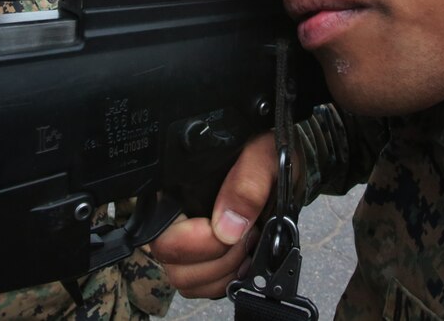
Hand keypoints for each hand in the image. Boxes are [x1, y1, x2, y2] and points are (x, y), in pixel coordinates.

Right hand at [151, 133, 276, 298]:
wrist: (286, 168)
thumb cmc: (271, 155)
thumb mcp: (266, 155)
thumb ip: (248, 182)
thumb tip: (228, 228)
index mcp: (177, 184)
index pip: (157, 224)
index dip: (192, 239)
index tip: (233, 231)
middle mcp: (174, 215)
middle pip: (168, 257)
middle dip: (216, 256)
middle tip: (248, 237)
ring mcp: (187, 243)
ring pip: (184, 279)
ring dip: (223, 272)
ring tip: (249, 245)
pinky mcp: (205, 262)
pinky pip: (202, 290)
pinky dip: (227, 282)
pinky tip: (246, 260)